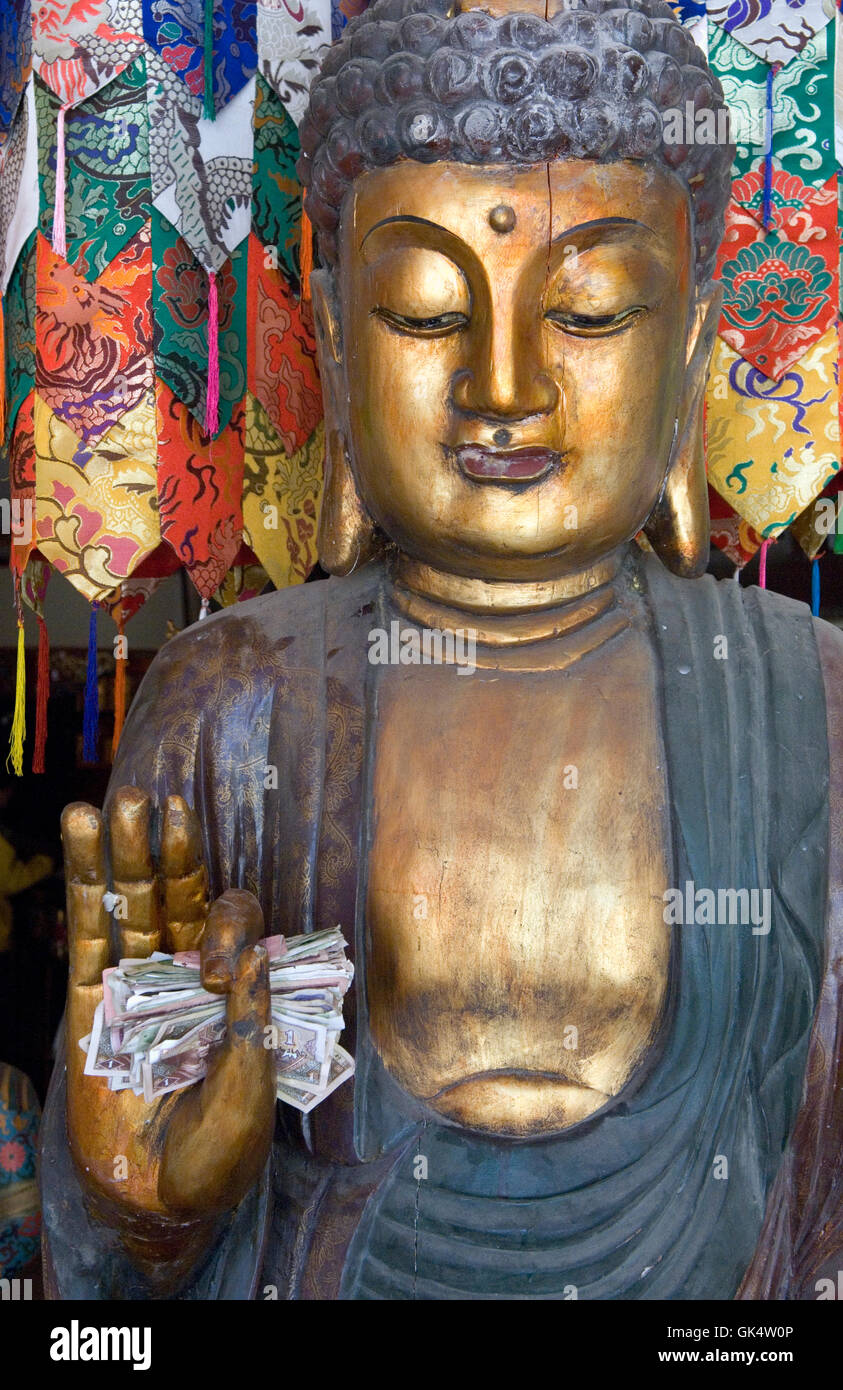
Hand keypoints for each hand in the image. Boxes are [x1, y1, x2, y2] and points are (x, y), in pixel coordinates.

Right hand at [62, 787, 274, 1285]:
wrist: (162, 1199)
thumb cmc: (220, 1148)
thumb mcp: (251, 1086)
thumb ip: (252, 1021)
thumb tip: (255, 952)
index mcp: (234, 982)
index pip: (229, 921)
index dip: (228, 926)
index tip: (221, 972)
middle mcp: (185, 971)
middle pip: (177, 895)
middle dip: (168, 849)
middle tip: (156, 802)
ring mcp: (136, 984)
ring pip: (129, 905)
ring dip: (120, 854)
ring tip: (112, 805)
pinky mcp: (91, 1005)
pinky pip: (88, 939)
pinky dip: (84, 889)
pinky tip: (79, 838)